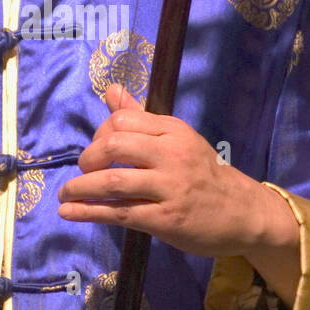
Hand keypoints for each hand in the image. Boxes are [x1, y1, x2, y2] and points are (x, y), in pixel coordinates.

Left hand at [57, 83, 298, 265]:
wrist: (244, 213)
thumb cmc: (204, 174)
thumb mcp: (178, 139)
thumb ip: (141, 117)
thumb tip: (111, 90)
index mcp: (173, 131)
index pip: (122, 120)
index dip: (100, 134)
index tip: (97, 151)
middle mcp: (171, 155)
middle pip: (114, 146)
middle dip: (88, 158)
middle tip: (82, 171)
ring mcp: (169, 188)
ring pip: (112, 182)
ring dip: (79, 188)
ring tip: (64, 195)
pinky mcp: (165, 219)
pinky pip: (119, 213)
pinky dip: (88, 212)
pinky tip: (70, 213)